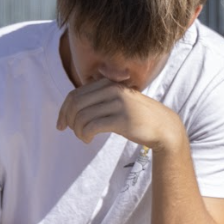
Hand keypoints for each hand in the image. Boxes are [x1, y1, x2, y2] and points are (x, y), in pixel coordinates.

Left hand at [55, 77, 182, 152]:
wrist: (163, 126)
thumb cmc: (136, 116)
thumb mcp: (117, 100)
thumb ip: (98, 98)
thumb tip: (69, 109)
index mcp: (108, 83)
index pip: (75, 94)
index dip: (63, 110)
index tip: (61, 124)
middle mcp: (112, 89)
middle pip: (75, 104)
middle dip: (68, 120)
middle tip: (71, 132)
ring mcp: (118, 103)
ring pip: (82, 117)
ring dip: (77, 131)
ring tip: (83, 137)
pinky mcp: (122, 119)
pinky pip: (92, 127)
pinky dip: (85, 135)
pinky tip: (88, 140)